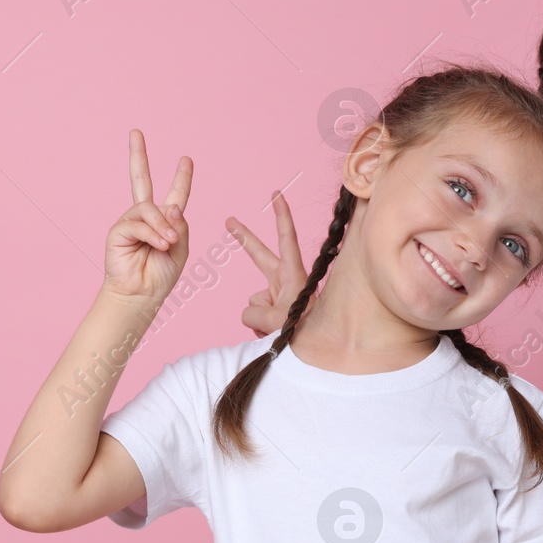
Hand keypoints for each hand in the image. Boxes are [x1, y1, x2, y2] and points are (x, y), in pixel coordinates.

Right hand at [102, 129, 190, 303]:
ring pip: (150, 209)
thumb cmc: (161, 274)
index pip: (175, 194)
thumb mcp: (180, 247)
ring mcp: (130, 221)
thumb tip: (170, 205)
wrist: (142, 294)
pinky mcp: (118, 230)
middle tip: (135, 132)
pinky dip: (152, 234)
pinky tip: (159, 246)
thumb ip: (179, 224)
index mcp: (165, 220)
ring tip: (168, 244)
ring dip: (163, 227)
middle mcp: (146, 216)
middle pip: (140, 180)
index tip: (186, 159)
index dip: (181, 177)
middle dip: (138, 156)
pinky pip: (139, 223)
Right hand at [226, 191, 308, 337]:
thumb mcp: (277, 320)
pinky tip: (271, 332)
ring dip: (260, 318)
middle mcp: (283, 280)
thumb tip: (249, 311)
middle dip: (244, 238)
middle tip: (230, 220)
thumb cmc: (303, 330)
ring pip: (252, 302)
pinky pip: (252, 315)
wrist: (312, 347)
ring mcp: (276, 294)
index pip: (286, 238)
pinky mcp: (270, 309)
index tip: (277, 195)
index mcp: (292, 273)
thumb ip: (254, 312)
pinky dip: (259, 325)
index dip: (281, 215)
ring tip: (278, 326)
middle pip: (259, 255)